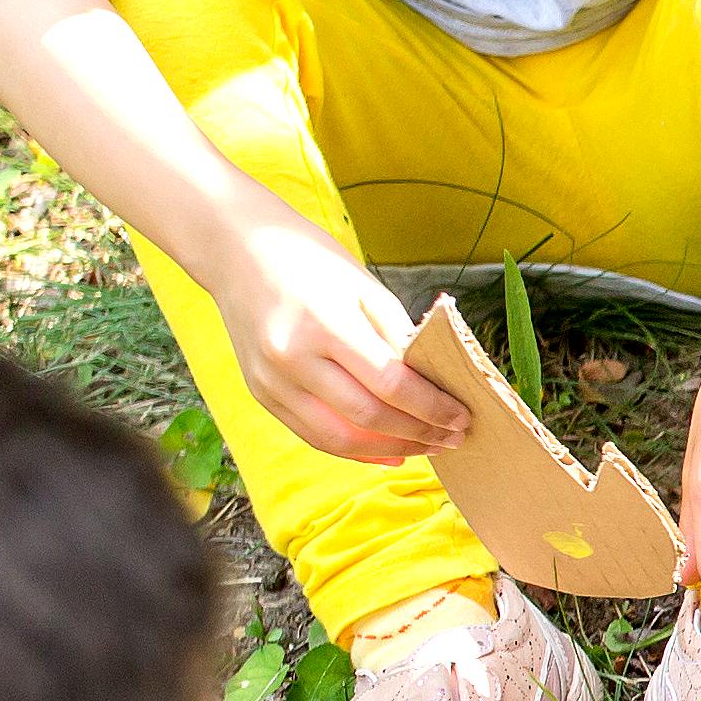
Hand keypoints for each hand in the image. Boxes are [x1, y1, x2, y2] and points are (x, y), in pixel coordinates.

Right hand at [220, 227, 466, 466]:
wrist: (238, 250)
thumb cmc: (310, 260)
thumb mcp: (364, 287)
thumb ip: (398, 337)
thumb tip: (436, 384)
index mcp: (324, 325)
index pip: (390, 383)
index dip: (432, 407)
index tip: (463, 416)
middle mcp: (292, 360)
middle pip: (367, 417)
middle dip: (418, 433)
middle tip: (453, 438)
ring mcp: (272, 382)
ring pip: (339, 438)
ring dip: (390, 448)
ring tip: (427, 446)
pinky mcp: (261, 394)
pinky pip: (313, 434)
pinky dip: (354, 450)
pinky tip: (389, 450)